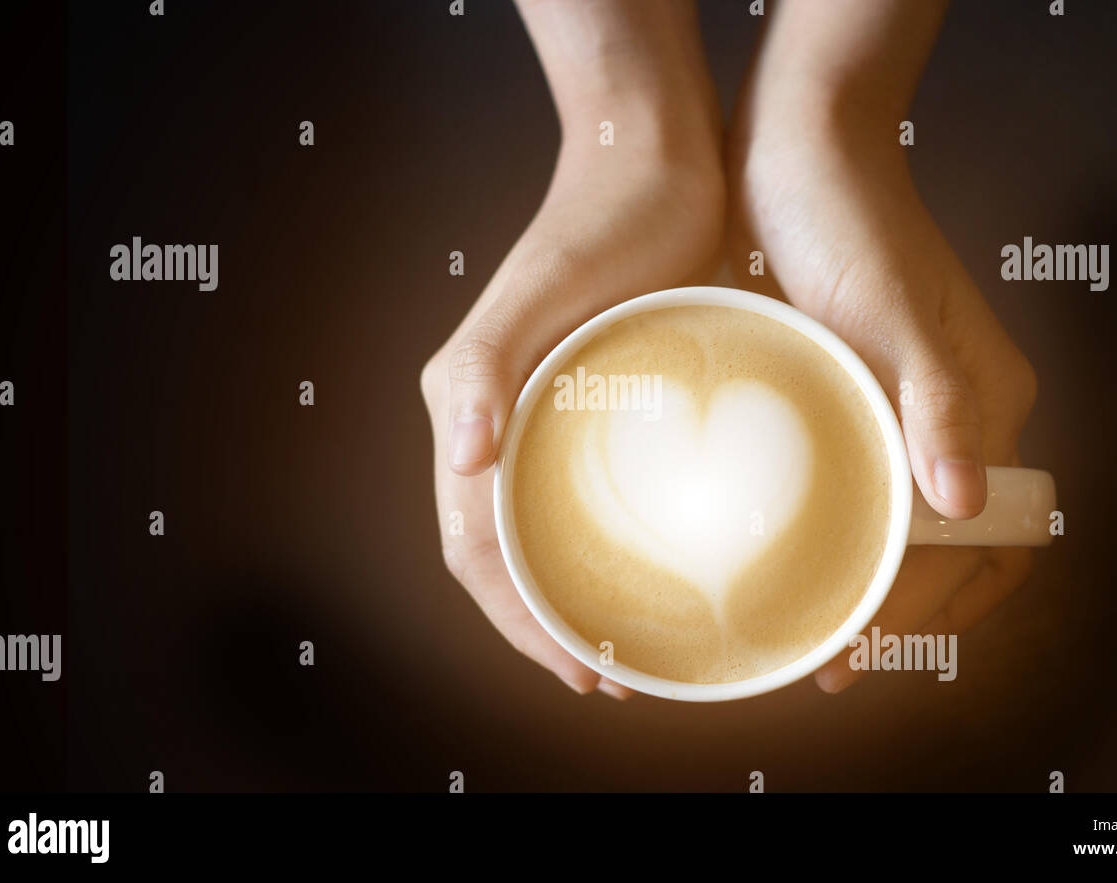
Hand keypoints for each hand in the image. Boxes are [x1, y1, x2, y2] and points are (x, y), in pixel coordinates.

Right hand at [421, 0, 722, 697]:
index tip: (581, 671)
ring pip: (544, 533)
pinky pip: (586, 495)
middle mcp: (497, 421)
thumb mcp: (544, 289)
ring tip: (633, 646)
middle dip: (547, 628)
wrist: (653, 160)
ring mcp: (544, 415)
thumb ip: (484, 367)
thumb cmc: (605, 221)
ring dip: (575, 599)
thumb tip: (461, 461)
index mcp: (469, 409)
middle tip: (617, 680)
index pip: (474, 545)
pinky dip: (607, 548)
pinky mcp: (593, 403)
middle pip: (504, 556)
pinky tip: (655, 567)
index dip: (518, 620)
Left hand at [728, 1, 1037, 692]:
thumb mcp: (893, 315)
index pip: (992, 536)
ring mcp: (898, 406)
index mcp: (986, 402)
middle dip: (898, 610)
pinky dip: (834, 528)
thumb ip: (936, 406)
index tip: (868, 644)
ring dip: (863, 578)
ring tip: (804, 623)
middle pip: (947, 545)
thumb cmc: (846, 223)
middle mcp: (951, 415)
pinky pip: (855, 481)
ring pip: (897, 522)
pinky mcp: (847, 391)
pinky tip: (784, 551)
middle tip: (827, 657)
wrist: (793, 154)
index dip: (939, 603)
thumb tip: (963, 504)